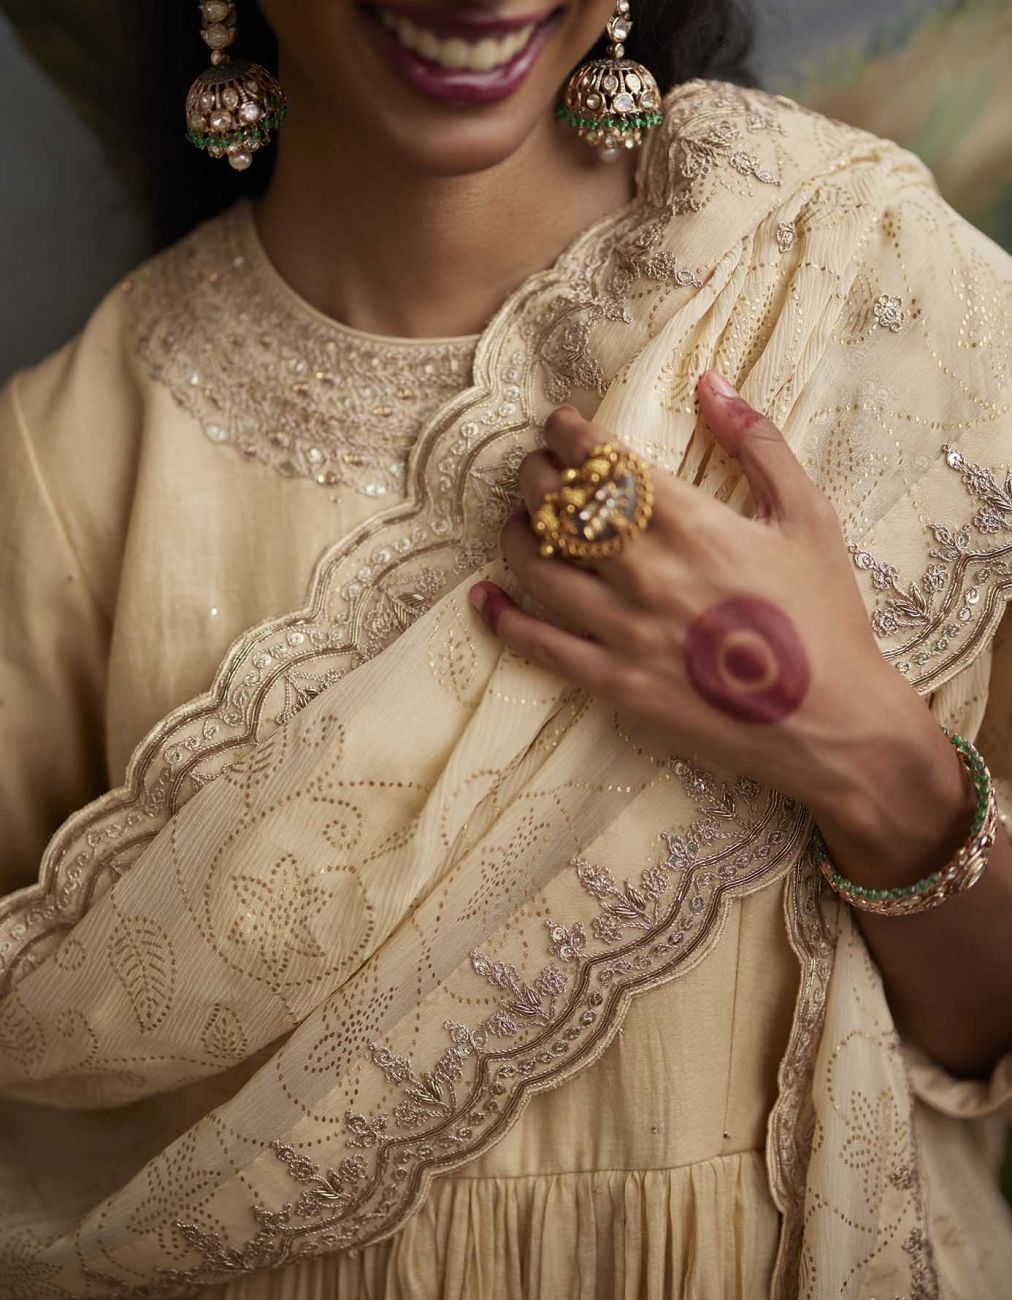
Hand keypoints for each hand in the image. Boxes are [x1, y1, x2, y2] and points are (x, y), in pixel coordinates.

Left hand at [469, 371, 963, 842]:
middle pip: (559, 507)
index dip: (569, 434)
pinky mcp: (615, 683)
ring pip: (538, 569)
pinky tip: (483, 598)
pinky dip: (502, 619)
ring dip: (515, 534)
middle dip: (535, 474)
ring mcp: (625, 631)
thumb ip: (759, 443)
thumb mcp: (809, 516)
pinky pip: (539, 646)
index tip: (561, 425)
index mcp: (693, 524)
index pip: (604, 462)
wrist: (833, 723)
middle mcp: (647, 572)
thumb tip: (709, 383)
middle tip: (535, 467)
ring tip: (518, 521)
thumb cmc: (826, 616)